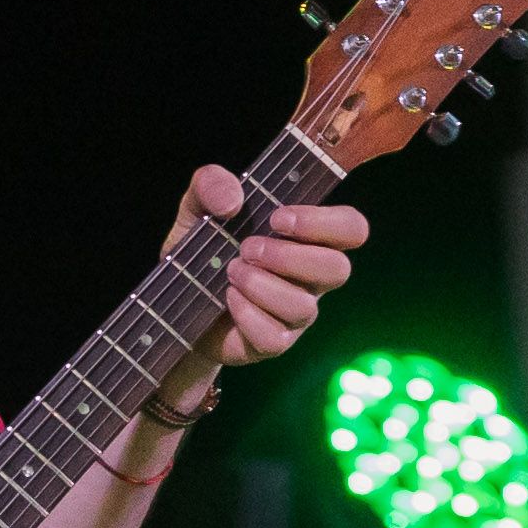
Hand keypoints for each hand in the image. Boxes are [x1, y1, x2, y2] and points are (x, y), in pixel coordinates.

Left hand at [163, 164, 364, 372]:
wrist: (176, 300)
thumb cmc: (203, 248)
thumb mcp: (197, 207)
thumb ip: (210, 185)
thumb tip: (232, 199)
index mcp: (306, 239)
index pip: (351, 228)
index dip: (324, 223)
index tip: (278, 218)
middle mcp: (310, 278)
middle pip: (338, 269)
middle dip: (289, 256)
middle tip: (247, 247)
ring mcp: (295, 313)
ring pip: (303, 306)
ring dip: (260, 284)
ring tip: (231, 271)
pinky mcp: (274, 342)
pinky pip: (274, 335)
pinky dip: (246, 313)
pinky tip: (227, 298)